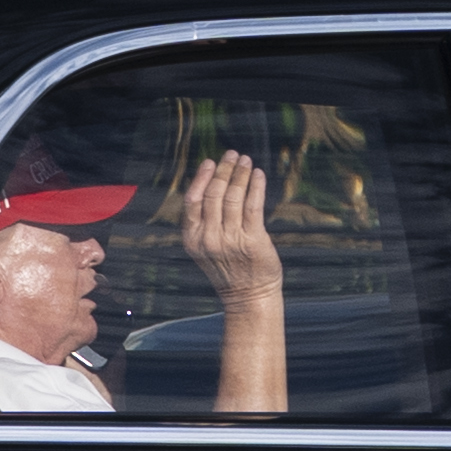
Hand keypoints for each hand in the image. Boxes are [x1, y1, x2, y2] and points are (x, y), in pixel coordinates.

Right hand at [174, 150, 281, 310]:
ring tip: (246, 161)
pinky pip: (253, 205)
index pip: (192, 200)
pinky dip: (255, 186)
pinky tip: (258, 174)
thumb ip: (204, 220)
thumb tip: (211, 182)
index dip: (201, 177)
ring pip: (234, 196)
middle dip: (224, 170)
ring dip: (240, 174)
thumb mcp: (205, 247)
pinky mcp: (253, 240)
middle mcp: (209, 238)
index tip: (210, 162)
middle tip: (232, 155)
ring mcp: (231, 240)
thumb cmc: (228, 267)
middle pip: (214, 194)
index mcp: (192, 239)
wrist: (249, 295)